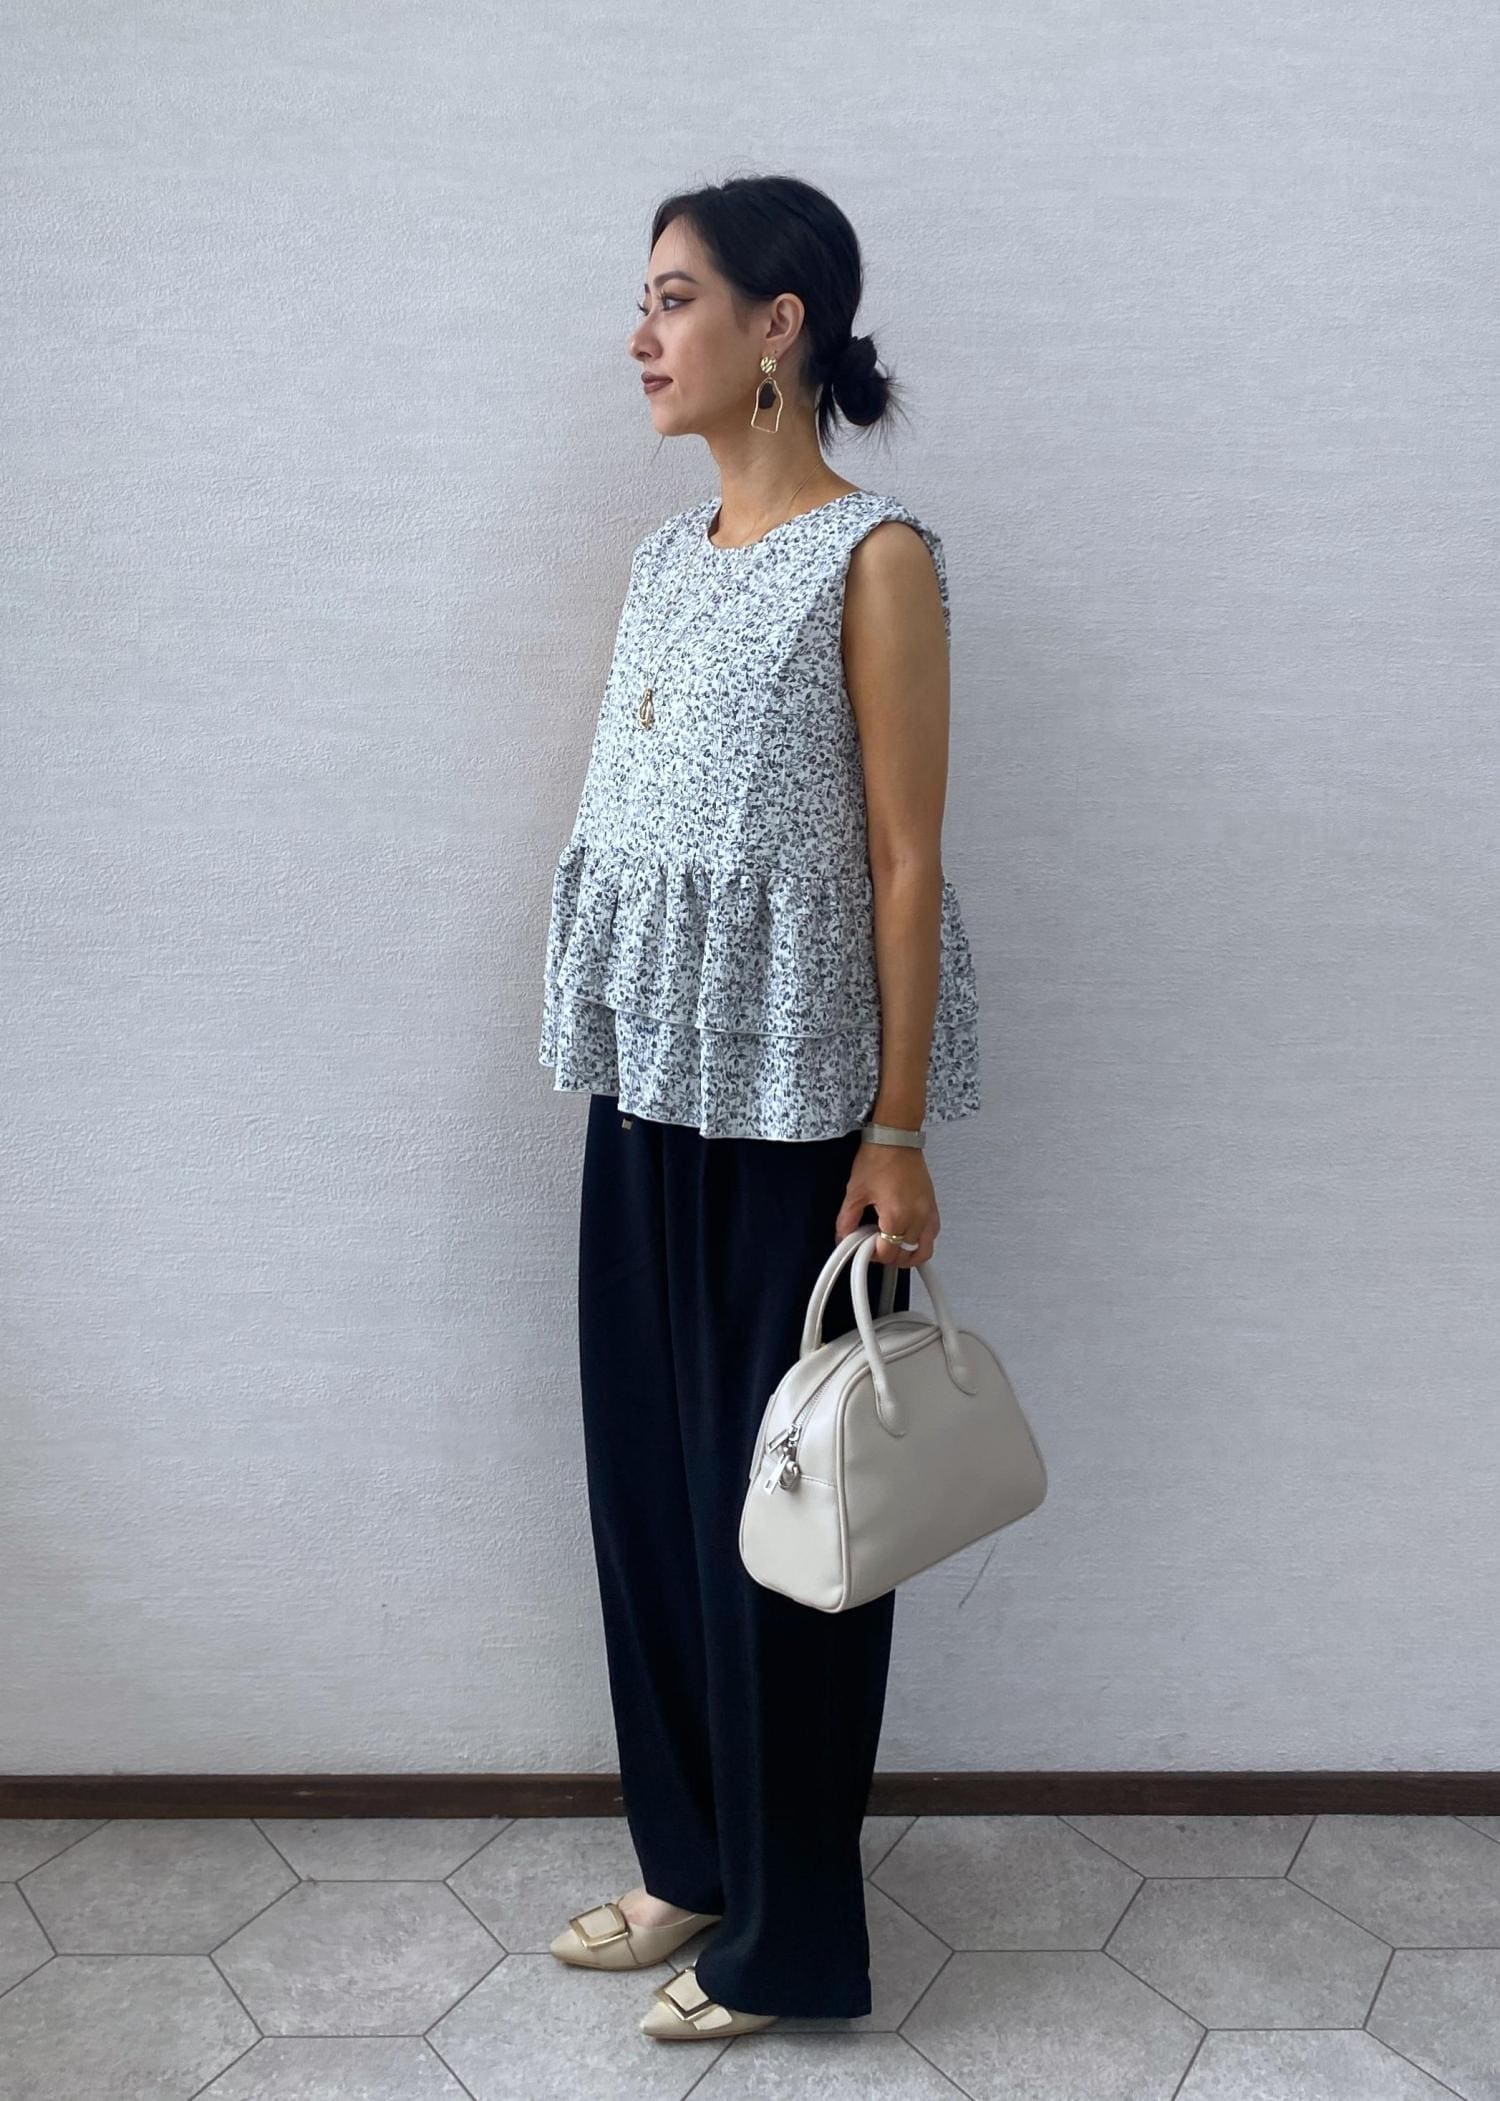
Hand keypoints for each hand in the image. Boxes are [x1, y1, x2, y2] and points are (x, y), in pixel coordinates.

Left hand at [834, 1140, 939, 1267]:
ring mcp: (928, 1212)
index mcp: (897, 1216)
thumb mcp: (855, 1192)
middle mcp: (917, 1217)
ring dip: (908, 1254)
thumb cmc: (878, 1158)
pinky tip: (907, 1236)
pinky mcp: (933, 1206)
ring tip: (891, 1247)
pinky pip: (932, 1234)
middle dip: (887, 1255)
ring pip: (924, 1250)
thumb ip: (847, 1220)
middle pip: (906, 1255)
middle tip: (873, 1245)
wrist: (896, 1137)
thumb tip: (843, 1238)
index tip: (862, 1246)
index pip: (887, 1253)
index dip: (871, 1255)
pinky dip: (921, 1241)